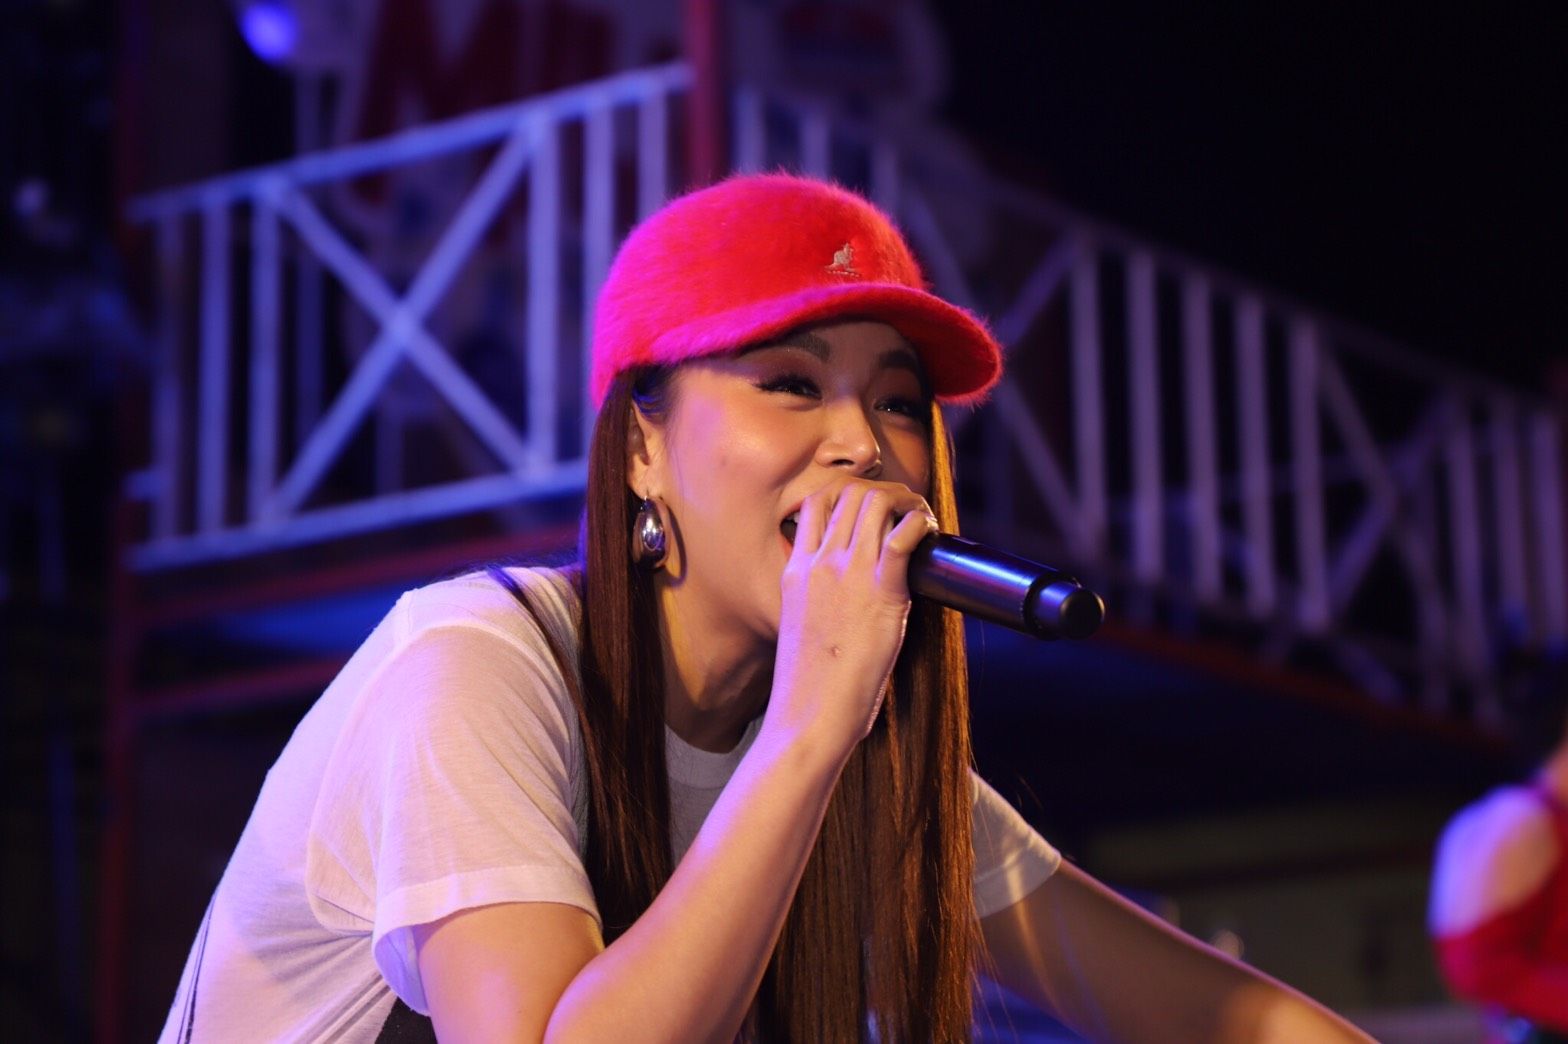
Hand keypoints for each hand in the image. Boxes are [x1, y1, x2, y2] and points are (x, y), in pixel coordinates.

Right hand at [763, 478, 937, 764]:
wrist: (807, 717)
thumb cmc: (807, 687)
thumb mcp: (795, 627)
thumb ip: (812, 600)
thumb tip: (839, 599)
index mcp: (794, 570)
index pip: (813, 503)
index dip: (845, 494)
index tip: (869, 510)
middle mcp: (819, 563)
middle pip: (848, 492)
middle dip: (882, 490)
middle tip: (904, 509)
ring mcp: (848, 574)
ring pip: (875, 501)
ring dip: (905, 499)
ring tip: (920, 517)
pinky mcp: (881, 592)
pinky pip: (904, 535)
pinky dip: (921, 522)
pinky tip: (930, 532)